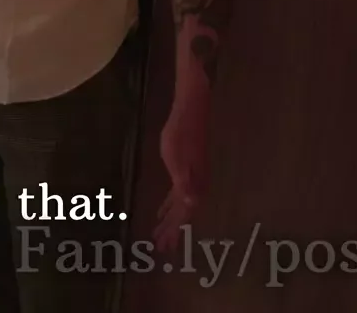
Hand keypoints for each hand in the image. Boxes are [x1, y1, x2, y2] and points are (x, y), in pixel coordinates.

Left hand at [153, 92, 209, 253]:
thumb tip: (192, 203)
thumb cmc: (180, 132)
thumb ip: (183, 181)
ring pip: (181, 205)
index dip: (174, 231)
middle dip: (172, 231)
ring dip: (171, 220)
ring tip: (161, 234)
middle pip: (183, 214)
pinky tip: (162, 209)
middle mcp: (196, 183)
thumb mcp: (175, 156)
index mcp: (193, 183)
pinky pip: (178, 193)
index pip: (183, 215)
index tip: (164, 247)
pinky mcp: (188, 168)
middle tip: (161, 247)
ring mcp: (193, 176)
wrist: (192, 109)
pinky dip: (170, 204)